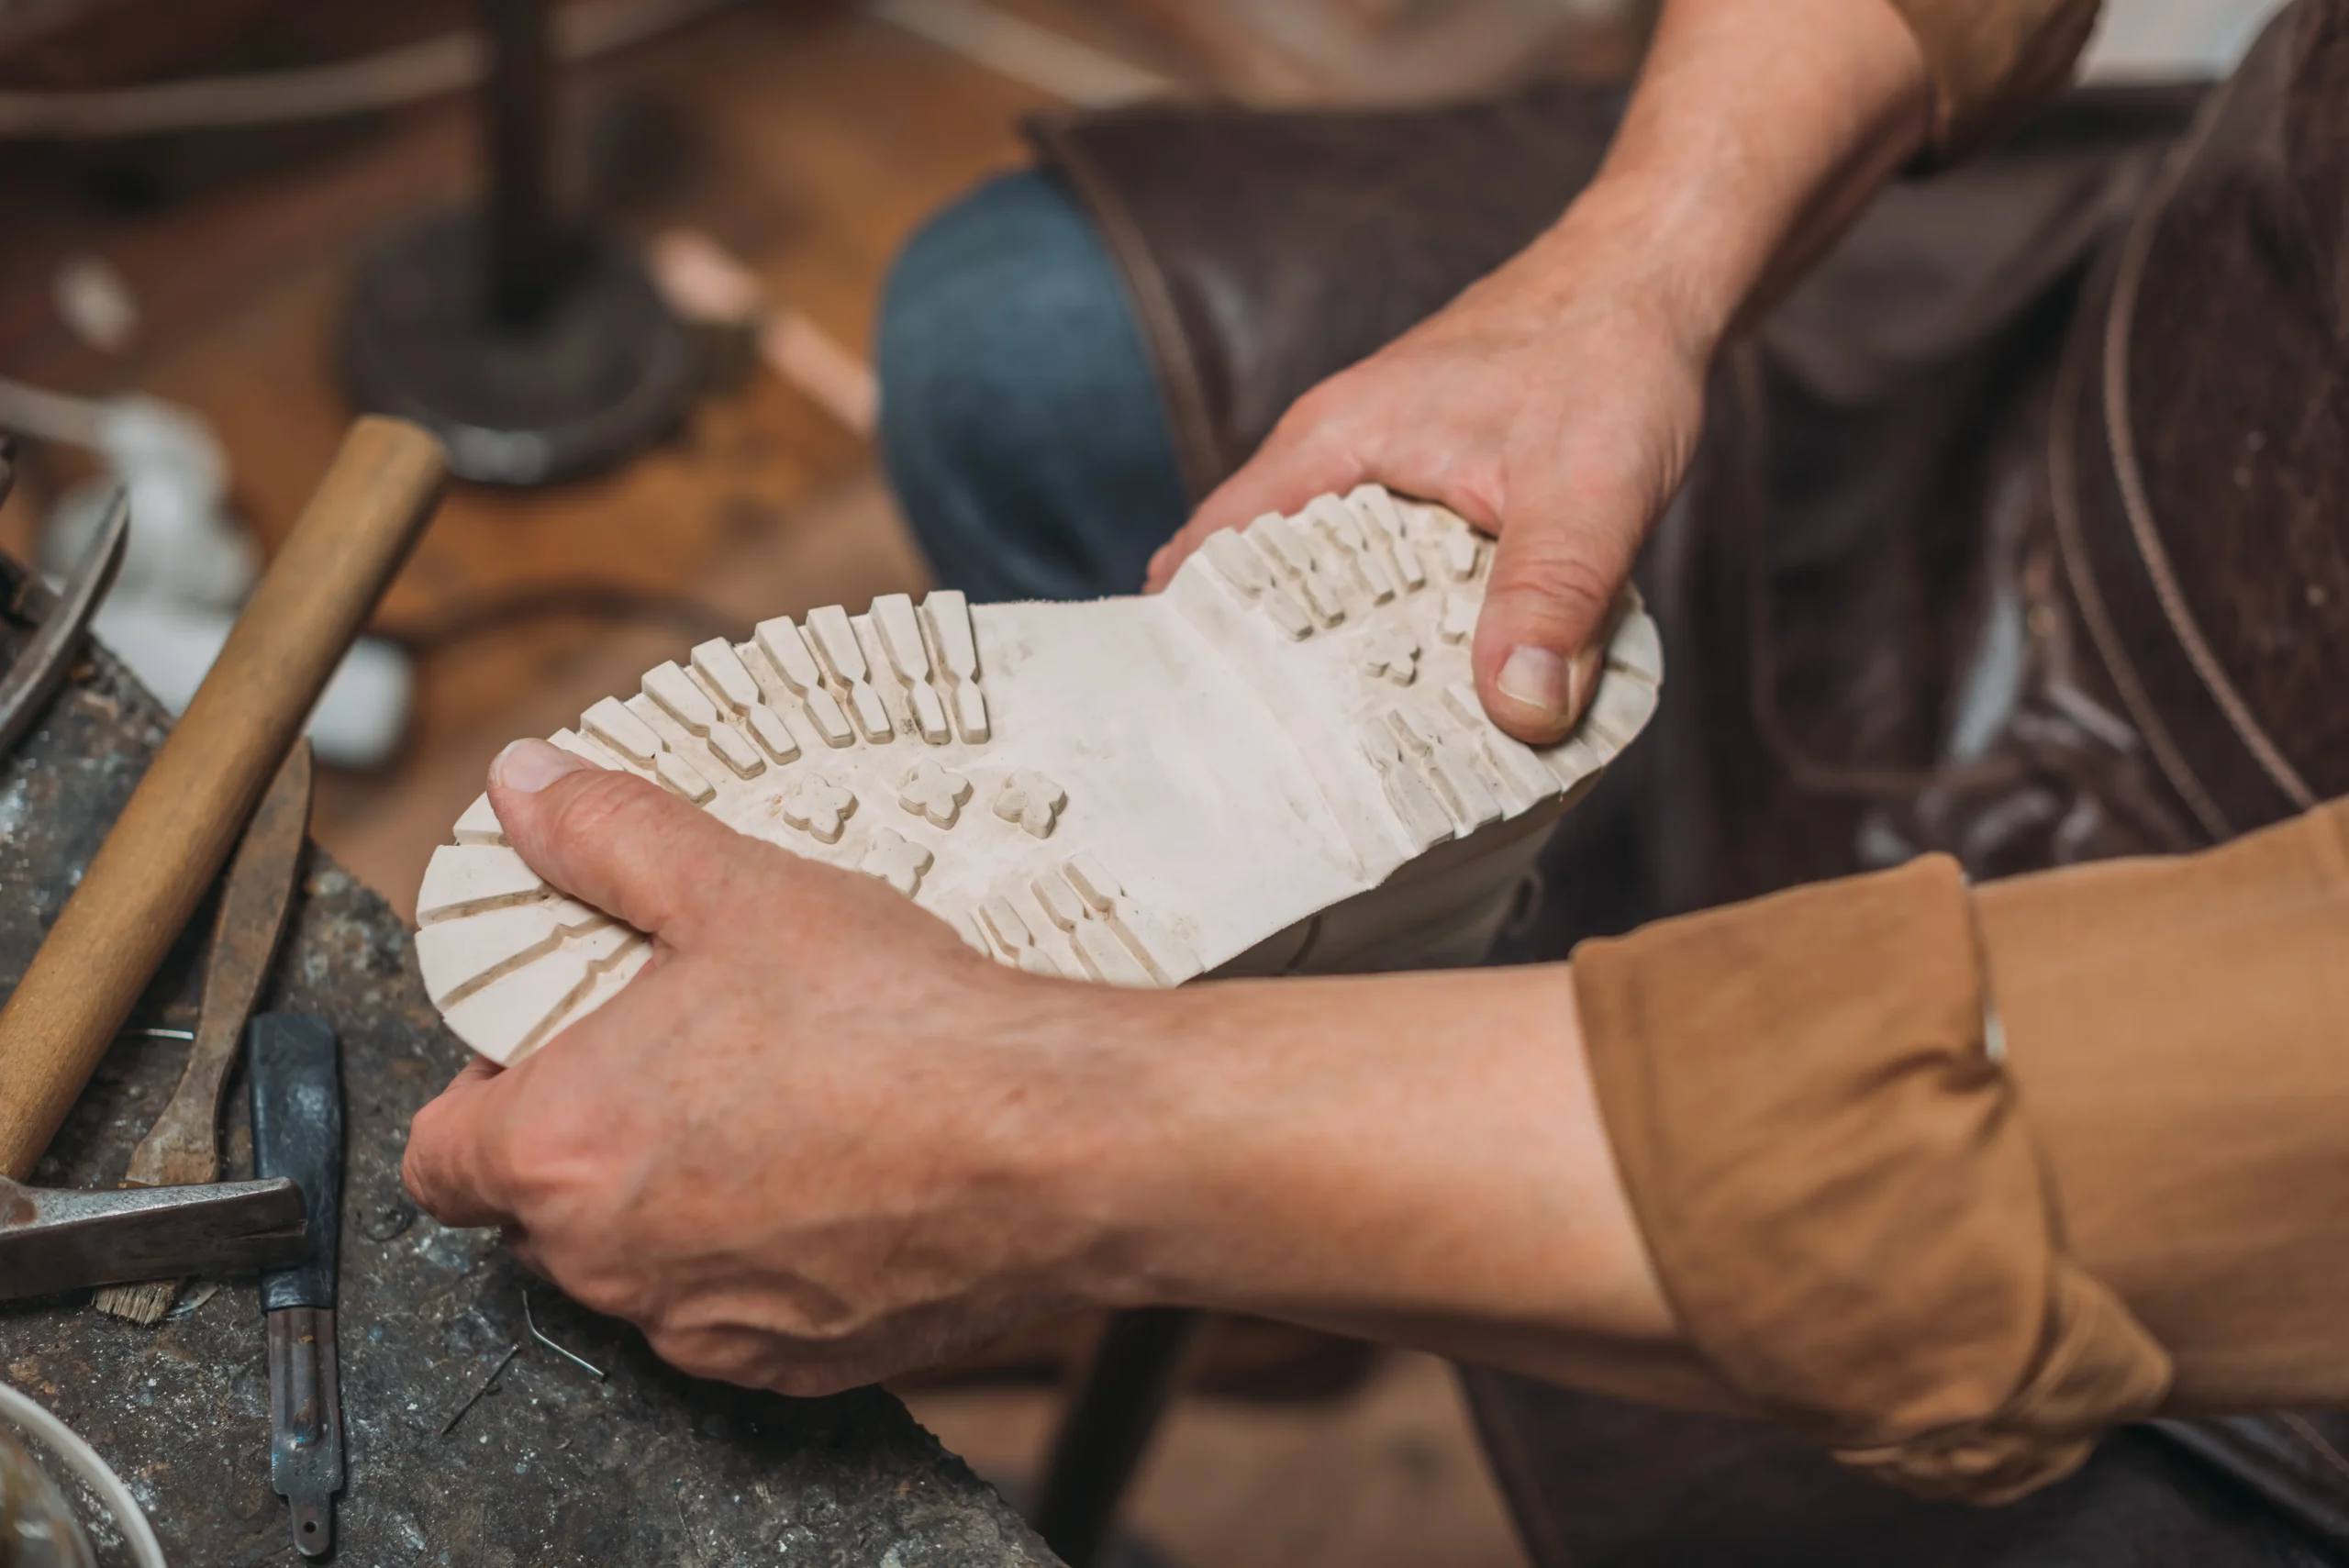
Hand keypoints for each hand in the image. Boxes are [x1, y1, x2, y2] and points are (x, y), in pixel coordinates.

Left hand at [402, 744, 1698, 1407]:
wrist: (1054, 1140)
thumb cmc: (896, 1024)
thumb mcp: (735, 891)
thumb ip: (608, 836)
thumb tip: (526, 785)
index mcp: (560, 1149)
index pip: (437, 1157)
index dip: (483, 1094)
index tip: (549, 1050)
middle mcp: (611, 1262)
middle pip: (539, 1212)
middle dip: (586, 1139)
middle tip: (679, 1057)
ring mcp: (705, 1325)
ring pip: (639, 1266)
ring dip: (672, 1202)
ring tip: (772, 1110)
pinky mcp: (796, 1364)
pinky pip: (735, 1311)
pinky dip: (759, 1256)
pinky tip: (836, 1177)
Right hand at [1148, 201, 1706, 745]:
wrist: (1654, 277)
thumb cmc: (1613, 352)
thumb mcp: (1590, 492)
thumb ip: (1551, 600)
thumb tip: (1518, 712)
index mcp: (1334, 444)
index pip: (1210, 554)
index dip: (1188, 643)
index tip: (1191, 734)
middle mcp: (1336, 453)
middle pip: (1255, 581)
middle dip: (1259, 673)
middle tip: (1270, 773)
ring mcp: (1377, 467)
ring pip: (1324, 581)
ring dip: (1334, 657)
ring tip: (1339, 756)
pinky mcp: (1423, 483)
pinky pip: (1379, 571)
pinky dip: (1391, 629)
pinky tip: (1424, 688)